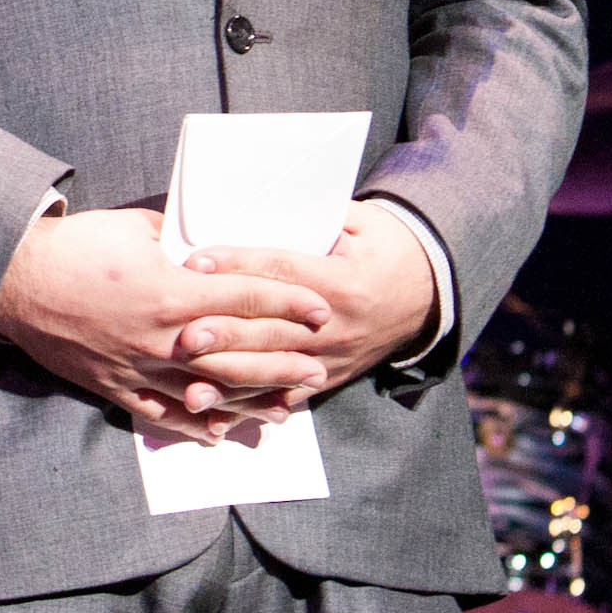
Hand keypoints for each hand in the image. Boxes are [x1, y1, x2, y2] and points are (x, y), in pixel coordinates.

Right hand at [0, 206, 330, 443]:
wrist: (17, 282)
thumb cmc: (76, 247)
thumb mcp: (136, 229)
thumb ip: (180, 240)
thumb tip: (211, 239)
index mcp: (171, 294)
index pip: (245, 300)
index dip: (288, 305)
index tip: (320, 310)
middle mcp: (162, 340)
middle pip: (238, 356)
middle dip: (284, 361)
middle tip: (319, 367)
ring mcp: (140, 370)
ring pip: (208, 394)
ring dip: (251, 402)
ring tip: (286, 406)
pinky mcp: (117, 387)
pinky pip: (163, 414)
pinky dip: (194, 426)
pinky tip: (220, 432)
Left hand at [184, 201, 442, 399]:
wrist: (427, 292)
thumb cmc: (384, 247)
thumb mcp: (358, 222)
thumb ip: (312, 218)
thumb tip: (253, 203)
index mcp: (343, 280)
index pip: (282, 272)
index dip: (238, 266)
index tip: (197, 261)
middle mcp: (337, 325)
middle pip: (272, 330)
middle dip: (225, 335)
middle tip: (184, 335)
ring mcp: (332, 357)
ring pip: (274, 371)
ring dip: (231, 378)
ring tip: (192, 383)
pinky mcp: (327, 378)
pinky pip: (285, 395)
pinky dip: (250, 404)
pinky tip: (219, 409)